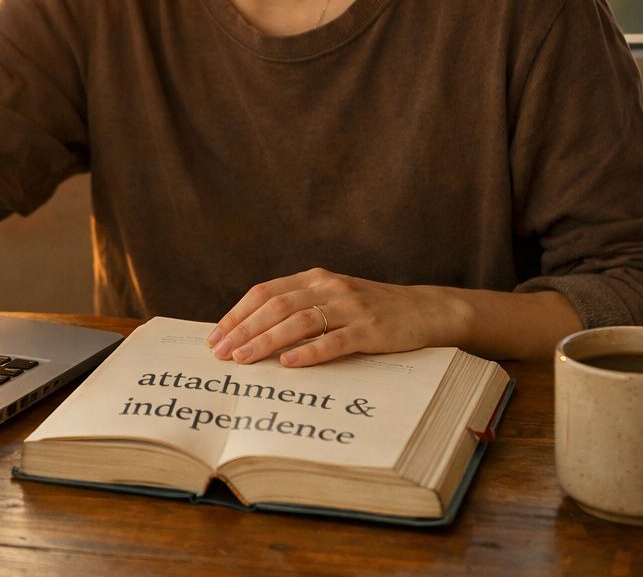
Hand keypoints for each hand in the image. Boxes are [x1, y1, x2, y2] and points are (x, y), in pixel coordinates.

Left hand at [205, 268, 462, 366]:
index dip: (237, 314)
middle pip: (275, 306)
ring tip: (243, 360)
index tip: (215, 337)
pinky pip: (335, 340)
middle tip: (220, 354)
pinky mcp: (371, 329)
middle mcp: (329, 287)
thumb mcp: (333, 299)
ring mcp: (350, 307)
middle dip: (243, 330)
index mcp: (314, 278)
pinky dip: (309, 352)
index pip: (264, 292)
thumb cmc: (373, 310)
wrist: (427, 310)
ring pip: (299, 321)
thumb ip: (300, 307)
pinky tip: (288, 363)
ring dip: (266, 341)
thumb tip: (252, 334)